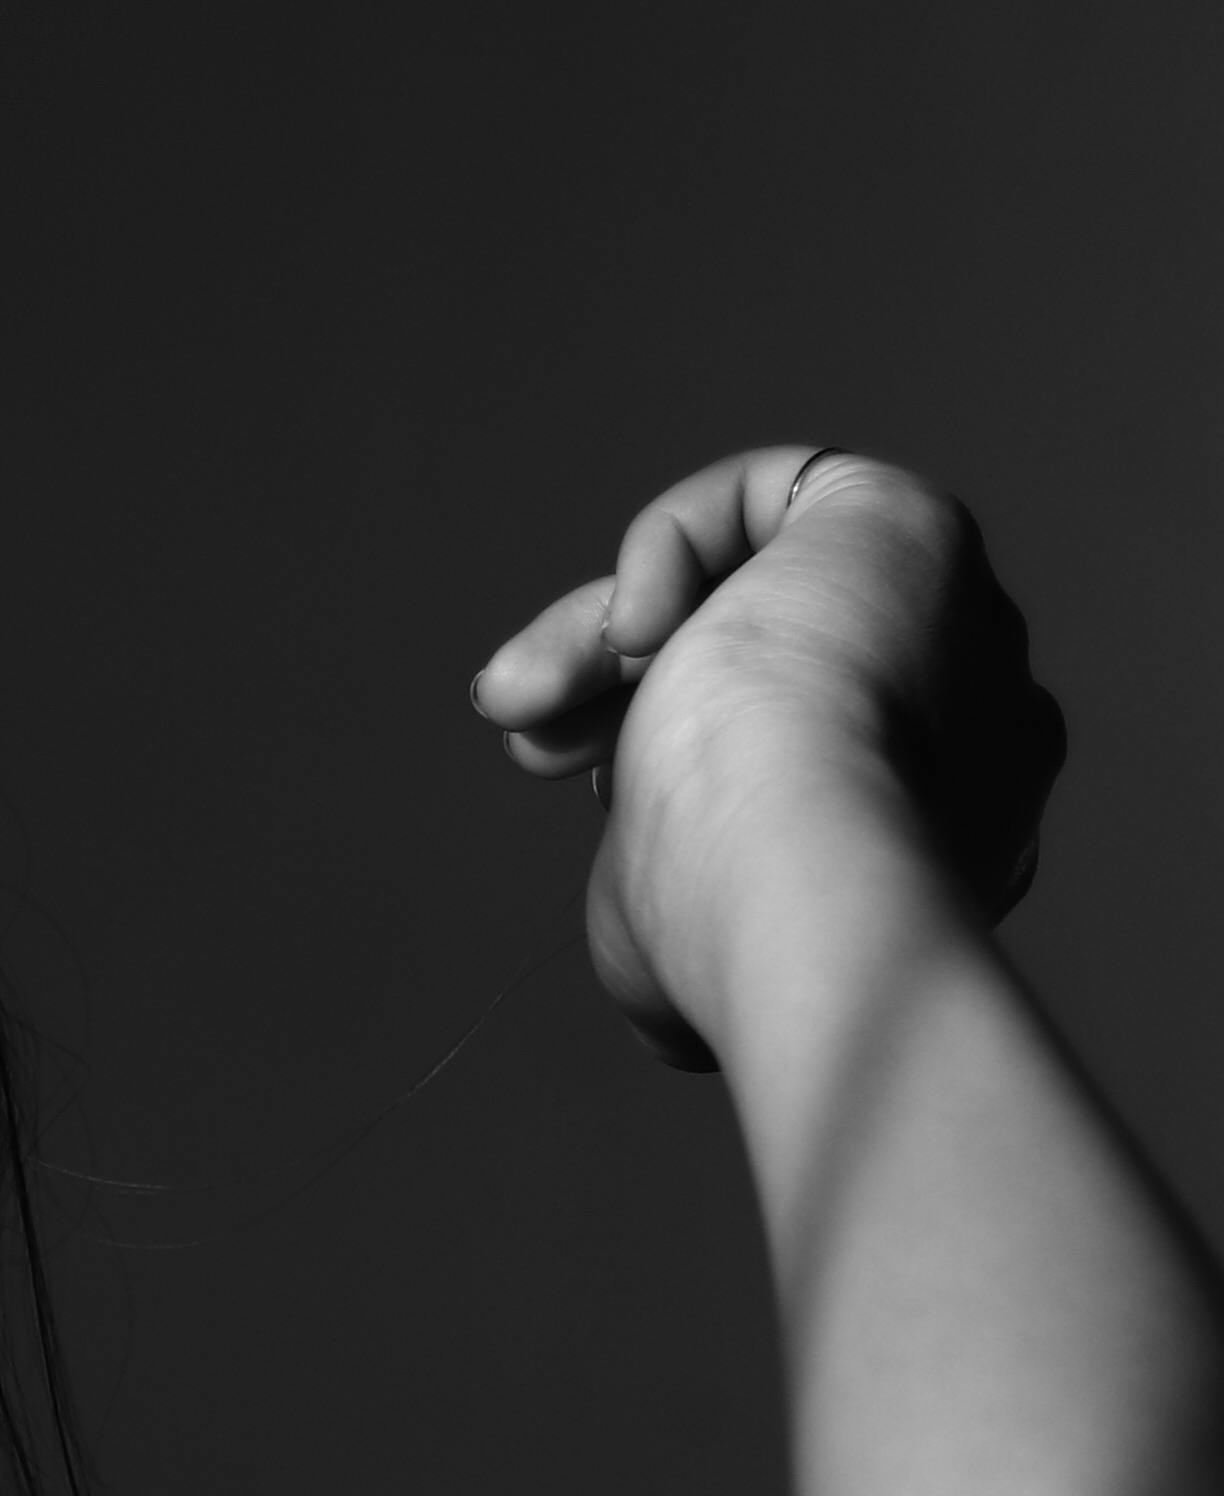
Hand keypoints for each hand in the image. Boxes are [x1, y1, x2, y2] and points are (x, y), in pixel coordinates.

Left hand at [470, 445, 1065, 1069]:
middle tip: (528, 742)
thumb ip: (682, 915)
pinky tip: (636, 627)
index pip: (790, 744)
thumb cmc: (729, 927)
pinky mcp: (917, 526)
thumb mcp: (671, 945)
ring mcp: (955, 620)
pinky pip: (774, 492)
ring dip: (607, 636)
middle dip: (620, 691)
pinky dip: (673, 542)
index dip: (666, 752)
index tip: (581, 790)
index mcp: (943, 819)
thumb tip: (664, 1002)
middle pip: (768, 658)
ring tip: (524, 697)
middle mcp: (971, 716)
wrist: (799, 878)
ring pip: (754, 585)